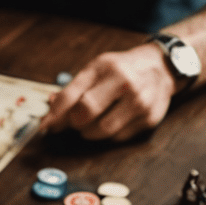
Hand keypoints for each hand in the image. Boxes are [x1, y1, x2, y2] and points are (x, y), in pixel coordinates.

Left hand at [41, 43, 173, 141]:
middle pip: (85, 114)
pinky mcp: (149, 118)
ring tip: (96, 120)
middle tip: (79, 119)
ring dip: (90, 131)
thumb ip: (71, 91)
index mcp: (104, 66)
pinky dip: (110, 134)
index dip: (54, 116)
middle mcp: (124, 81)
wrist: (161, 67)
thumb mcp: (95, 70)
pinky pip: (117, 138)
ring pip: (100, 131)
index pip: (71, 96)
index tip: (45, 128)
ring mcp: (139, 101)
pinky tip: (115, 120)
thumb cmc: (120, 71)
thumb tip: (49, 115)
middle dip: (75, 122)